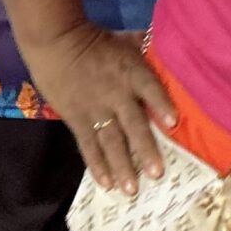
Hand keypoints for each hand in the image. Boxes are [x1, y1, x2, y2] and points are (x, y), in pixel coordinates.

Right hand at [29, 20, 177, 193]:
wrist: (56, 41)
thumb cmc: (97, 40)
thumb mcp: (126, 40)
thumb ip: (148, 50)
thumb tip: (173, 49)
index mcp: (131, 71)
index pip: (150, 88)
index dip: (161, 104)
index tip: (174, 123)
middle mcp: (116, 94)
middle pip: (133, 123)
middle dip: (145, 149)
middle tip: (157, 174)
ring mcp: (95, 109)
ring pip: (110, 141)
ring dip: (122, 166)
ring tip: (132, 189)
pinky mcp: (76, 119)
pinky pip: (88, 145)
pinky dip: (97, 165)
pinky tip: (106, 184)